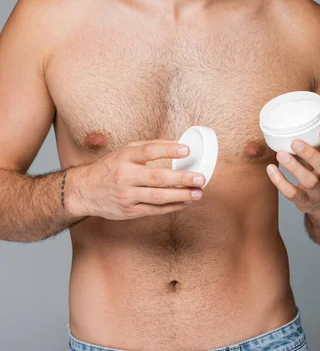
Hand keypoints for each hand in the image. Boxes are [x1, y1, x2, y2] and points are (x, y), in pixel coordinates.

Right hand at [67, 139, 204, 219]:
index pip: (148, 151)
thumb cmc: (109, 168)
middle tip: (200, 177)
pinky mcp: (129, 211)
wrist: (84, 191)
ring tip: (198, 193)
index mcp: (124, 157)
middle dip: (181, 178)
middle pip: (157, 177)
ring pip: (158, 197)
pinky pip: (154, 210)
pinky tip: (185, 203)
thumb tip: (176, 143)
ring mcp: (126, 196)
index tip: (186, 149)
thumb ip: (149, 146)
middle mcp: (125, 176)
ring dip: (181, 195)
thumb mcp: (124, 151)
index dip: (168, 150)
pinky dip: (172, 207)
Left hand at [266, 127, 319, 216]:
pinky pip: (293, 194)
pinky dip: (280, 182)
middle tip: (296, 142)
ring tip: (280, 154)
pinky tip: (271, 169)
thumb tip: (295, 118)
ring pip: (310, 181)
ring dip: (294, 167)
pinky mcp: (306, 202)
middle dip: (311, 155)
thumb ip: (317, 142)